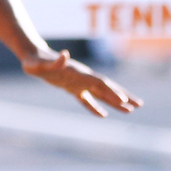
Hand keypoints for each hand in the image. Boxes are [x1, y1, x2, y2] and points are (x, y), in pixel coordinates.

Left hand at [20, 48, 141, 116]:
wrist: (31, 57)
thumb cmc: (35, 62)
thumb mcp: (41, 63)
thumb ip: (55, 61)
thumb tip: (65, 54)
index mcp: (78, 73)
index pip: (99, 83)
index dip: (111, 91)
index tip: (124, 100)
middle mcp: (82, 78)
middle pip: (106, 88)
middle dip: (122, 96)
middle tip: (139, 105)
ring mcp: (78, 83)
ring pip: (100, 94)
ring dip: (115, 102)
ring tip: (131, 110)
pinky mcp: (71, 88)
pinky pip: (86, 100)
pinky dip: (94, 107)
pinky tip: (103, 115)